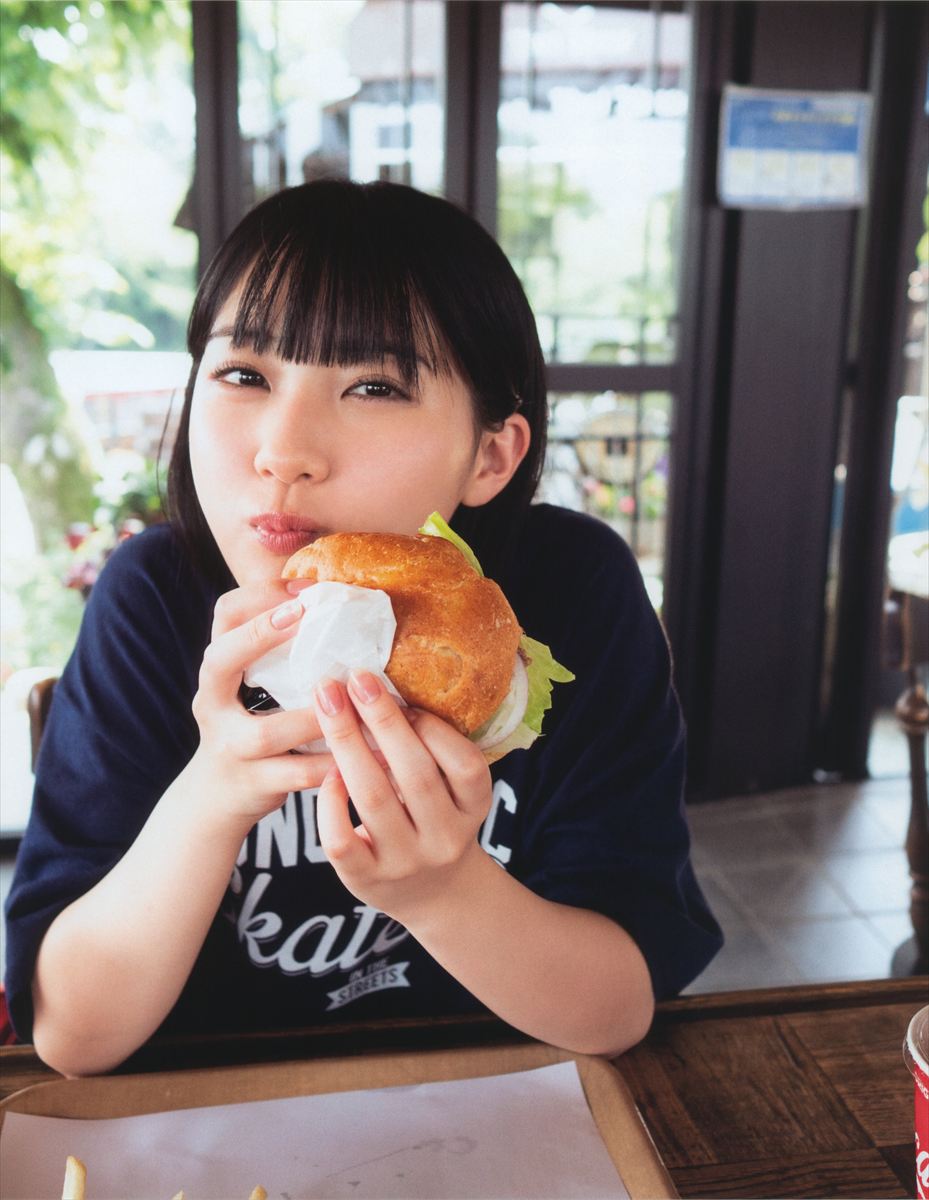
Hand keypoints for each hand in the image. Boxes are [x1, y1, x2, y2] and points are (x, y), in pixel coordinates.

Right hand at [189, 581, 332, 825]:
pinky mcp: (253, 784)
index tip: (307, 590)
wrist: (216, 798)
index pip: (224, 615)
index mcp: (218, 671)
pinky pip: (295, 776)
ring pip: (267, 732)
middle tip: (303, 614)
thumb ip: (282, 652)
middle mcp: (213, 703)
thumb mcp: (251, 685)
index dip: (262, 596)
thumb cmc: (248, 726)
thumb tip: (341, 603)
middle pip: (220, 662)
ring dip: (314, 716)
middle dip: (260, 635)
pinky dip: (330, 766)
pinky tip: (364, 755)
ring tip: (354, 700)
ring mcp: (229, 746)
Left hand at [313, 671, 492, 923]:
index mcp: (474, 809)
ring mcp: (405, 862)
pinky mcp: (366, 880)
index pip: (465, 766)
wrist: (432, 895)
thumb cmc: (435, 821)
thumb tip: (386, 687)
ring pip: (374, 799)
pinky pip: (342, 839)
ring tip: (328, 704)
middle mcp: (444, 838)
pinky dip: (330, 801)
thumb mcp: (454, 793)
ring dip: (348, 744)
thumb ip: (433, 753)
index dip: (434, 728)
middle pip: (414, 775)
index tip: (401, 692)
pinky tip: (325, 772)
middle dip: (383, 720)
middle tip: (356, 678)